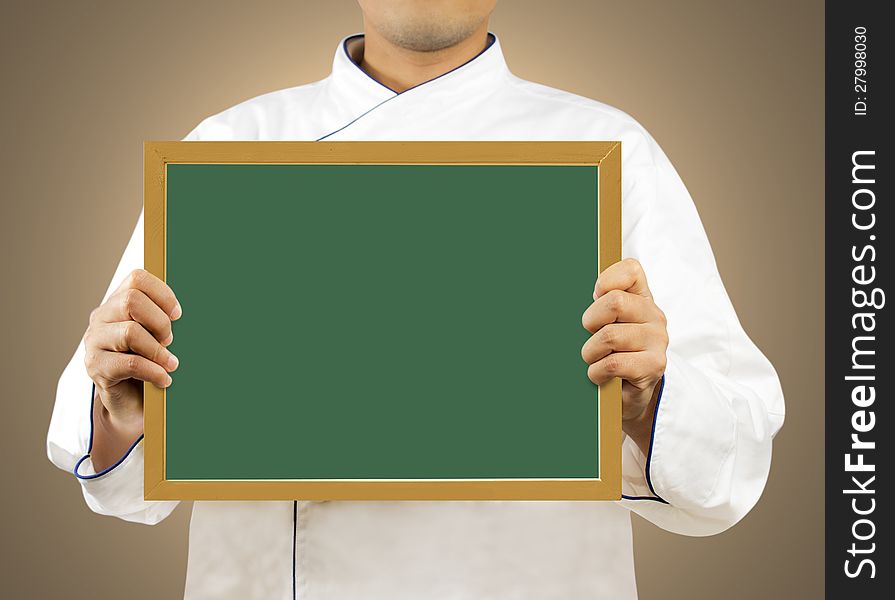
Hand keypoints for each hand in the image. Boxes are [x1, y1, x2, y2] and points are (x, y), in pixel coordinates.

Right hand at [83, 269, 180, 467]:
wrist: (131, 404)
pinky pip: (130, 363)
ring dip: (159, 350)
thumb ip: (169, 320)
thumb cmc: (151, 363)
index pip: (137, 279)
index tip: (178, 315)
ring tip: (171, 363)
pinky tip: (164, 379)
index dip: (163, 294)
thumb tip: (209, 305)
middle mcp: (101, 317)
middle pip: (131, 301)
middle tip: (170, 341)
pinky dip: (154, 371)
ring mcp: (94, 342)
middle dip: (160, 322)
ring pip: (130, 332)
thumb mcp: (160, 337)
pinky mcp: (96, 367)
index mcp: (117, 302)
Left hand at [581, 258, 667, 452]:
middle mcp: (654, 315)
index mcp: (641, 298)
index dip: (607, 279)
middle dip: (591, 321)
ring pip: (610, 336)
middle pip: (615, 302)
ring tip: (593, 360)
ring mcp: (657, 340)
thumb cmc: (610, 355)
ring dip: (590, 352)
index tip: (595, 295)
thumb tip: (562, 292)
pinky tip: (598, 376)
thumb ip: (597, 304)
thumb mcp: (604, 325)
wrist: (628, 397)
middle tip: (589, 335)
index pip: (631, 270)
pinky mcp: (654, 365)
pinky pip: (613, 363)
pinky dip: (596, 372)